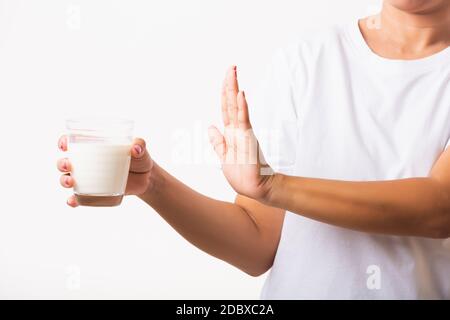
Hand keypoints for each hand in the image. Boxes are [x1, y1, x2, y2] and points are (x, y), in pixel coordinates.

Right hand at [57, 136, 152, 206]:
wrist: (146, 177)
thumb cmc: (139, 157)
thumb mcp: (140, 148)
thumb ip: (139, 145)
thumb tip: (136, 148)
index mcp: (93, 147)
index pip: (72, 142)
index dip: (64, 142)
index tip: (64, 145)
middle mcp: (86, 162)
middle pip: (66, 162)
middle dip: (62, 163)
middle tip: (69, 165)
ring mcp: (89, 178)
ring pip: (68, 179)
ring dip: (64, 180)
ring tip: (71, 182)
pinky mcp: (95, 192)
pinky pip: (79, 198)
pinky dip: (73, 200)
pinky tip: (72, 202)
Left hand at [208, 66, 273, 200]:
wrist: (254, 188)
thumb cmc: (241, 174)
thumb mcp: (223, 156)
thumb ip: (217, 142)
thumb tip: (211, 126)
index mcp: (230, 133)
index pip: (226, 108)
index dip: (225, 93)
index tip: (226, 77)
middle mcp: (237, 129)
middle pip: (231, 102)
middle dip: (230, 84)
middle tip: (231, 66)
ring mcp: (243, 133)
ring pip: (237, 107)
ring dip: (234, 89)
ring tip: (233, 72)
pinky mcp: (249, 139)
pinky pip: (244, 120)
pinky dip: (242, 107)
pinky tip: (241, 94)